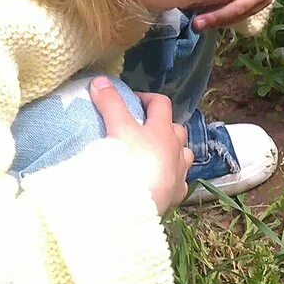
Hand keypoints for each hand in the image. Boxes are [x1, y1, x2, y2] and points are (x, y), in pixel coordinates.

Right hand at [90, 78, 191, 215]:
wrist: (136, 202)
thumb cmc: (129, 161)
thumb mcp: (117, 128)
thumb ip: (109, 103)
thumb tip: (100, 80)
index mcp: (163, 130)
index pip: (161, 104)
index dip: (148, 98)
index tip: (132, 100)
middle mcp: (177, 149)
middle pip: (176, 129)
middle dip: (163, 126)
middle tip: (142, 129)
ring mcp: (180, 172)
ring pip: (184, 154)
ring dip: (172, 151)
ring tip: (154, 154)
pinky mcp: (177, 193)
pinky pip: (179, 181)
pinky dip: (172, 178)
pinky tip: (160, 182)